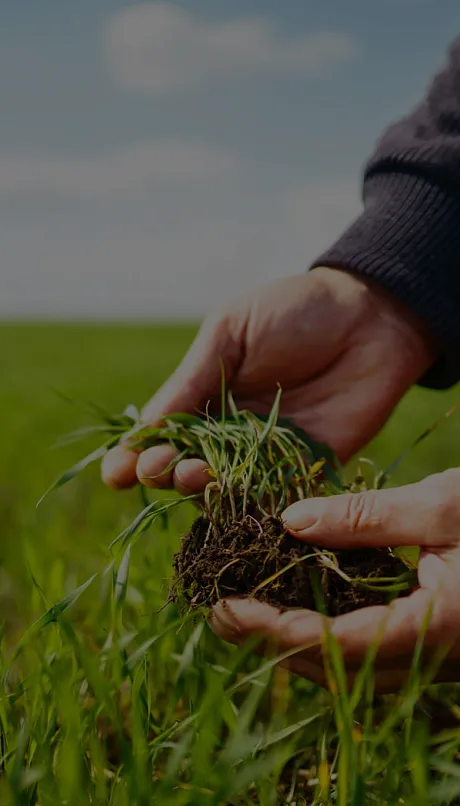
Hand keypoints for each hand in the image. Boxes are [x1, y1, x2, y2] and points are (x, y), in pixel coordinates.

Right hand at [102, 268, 435, 491]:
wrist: (371, 315)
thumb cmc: (294, 311)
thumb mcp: (230, 332)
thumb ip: (193, 380)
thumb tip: (148, 426)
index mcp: (205, 395)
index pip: (162, 433)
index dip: (137, 453)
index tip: (116, 470)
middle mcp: (231, 430)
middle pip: (186, 464)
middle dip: (163, 471)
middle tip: (155, 468)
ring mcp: (267, 453)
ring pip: (225, 484)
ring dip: (202, 487)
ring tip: (188, 476)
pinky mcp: (308, 466)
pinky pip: (275, 493)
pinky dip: (254, 504)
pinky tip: (236, 506)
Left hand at [210, 469, 459, 692]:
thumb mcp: (441, 506)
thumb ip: (365, 517)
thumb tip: (289, 521)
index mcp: (432, 628)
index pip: (333, 643)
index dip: (271, 629)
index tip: (224, 606)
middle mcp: (428, 659)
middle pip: (331, 669)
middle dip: (267, 643)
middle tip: (216, 610)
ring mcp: (430, 660)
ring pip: (344, 670)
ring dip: (288, 646)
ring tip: (242, 612)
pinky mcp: (430, 646)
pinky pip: (364, 655)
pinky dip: (321, 637)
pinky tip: (296, 608)